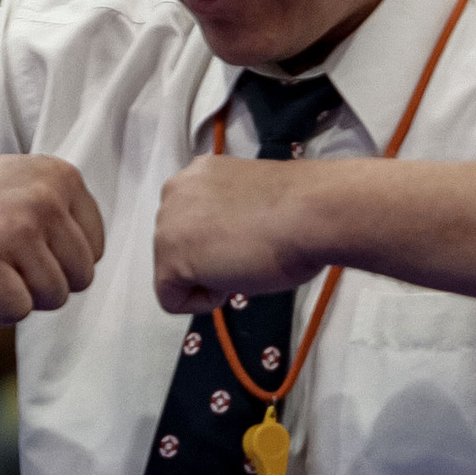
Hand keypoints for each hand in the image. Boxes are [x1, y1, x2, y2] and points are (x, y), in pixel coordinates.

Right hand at [0, 152, 105, 325]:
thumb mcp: (24, 186)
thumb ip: (63, 218)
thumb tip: (90, 270)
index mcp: (62, 178)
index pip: (95, 250)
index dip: (59, 262)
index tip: (21, 246)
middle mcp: (46, 199)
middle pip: (80, 278)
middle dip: (42, 284)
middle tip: (1, 261)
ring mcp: (16, 228)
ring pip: (53, 297)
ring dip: (18, 296)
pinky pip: (18, 311)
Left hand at [152, 153, 333, 315]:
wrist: (309, 214)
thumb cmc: (299, 207)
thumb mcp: (252, 199)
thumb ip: (229, 212)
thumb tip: (232, 236)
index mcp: (198, 172)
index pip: (192, 218)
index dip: (220, 238)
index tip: (249, 239)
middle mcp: (175, 191)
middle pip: (178, 242)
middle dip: (208, 256)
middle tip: (247, 254)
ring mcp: (167, 225)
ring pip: (174, 269)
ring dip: (207, 275)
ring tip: (244, 265)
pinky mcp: (170, 259)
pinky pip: (171, 298)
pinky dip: (201, 302)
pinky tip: (231, 283)